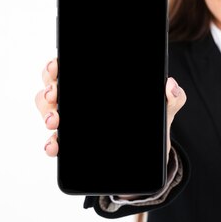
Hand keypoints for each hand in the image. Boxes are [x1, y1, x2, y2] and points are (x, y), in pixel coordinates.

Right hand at [34, 57, 186, 158]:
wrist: (152, 157)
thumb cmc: (153, 123)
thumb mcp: (166, 109)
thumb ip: (173, 97)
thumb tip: (170, 85)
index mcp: (98, 83)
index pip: (71, 66)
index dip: (57, 64)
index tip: (56, 65)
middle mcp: (81, 99)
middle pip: (53, 86)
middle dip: (48, 88)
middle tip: (55, 94)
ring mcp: (75, 122)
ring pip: (49, 111)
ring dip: (46, 114)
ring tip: (54, 122)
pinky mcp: (74, 145)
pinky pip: (56, 141)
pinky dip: (51, 143)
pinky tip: (54, 146)